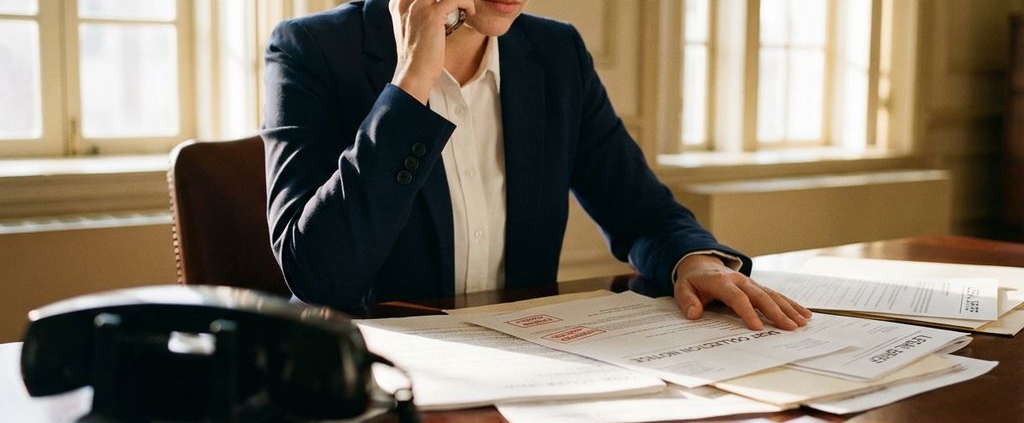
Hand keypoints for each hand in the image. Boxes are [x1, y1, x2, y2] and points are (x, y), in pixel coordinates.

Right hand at [389, 0, 475, 103]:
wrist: (414, 74)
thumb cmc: (417, 56)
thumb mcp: (413, 30)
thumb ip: (419, 15)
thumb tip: (440, 9)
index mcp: (399, 4)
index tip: (452, 4)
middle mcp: (407, 2)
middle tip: (461, 3)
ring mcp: (418, 7)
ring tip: (466, 5)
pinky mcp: (432, 15)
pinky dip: (467, 3)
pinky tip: (470, 13)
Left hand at [673, 254, 811, 329]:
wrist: (700, 263)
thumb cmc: (693, 280)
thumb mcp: (682, 288)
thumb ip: (687, 301)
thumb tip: (694, 314)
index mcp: (722, 282)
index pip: (737, 298)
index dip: (747, 312)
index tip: (758, 328)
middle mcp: (740, 281)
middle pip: (761, 296)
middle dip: (776, 312)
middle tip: (790, 327)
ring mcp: (751, 283)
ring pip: (772, 295)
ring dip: (788, 308)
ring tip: (803, 322)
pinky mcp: (757, 287)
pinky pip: (776, 295)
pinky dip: (790, 304)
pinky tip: (804, 313)